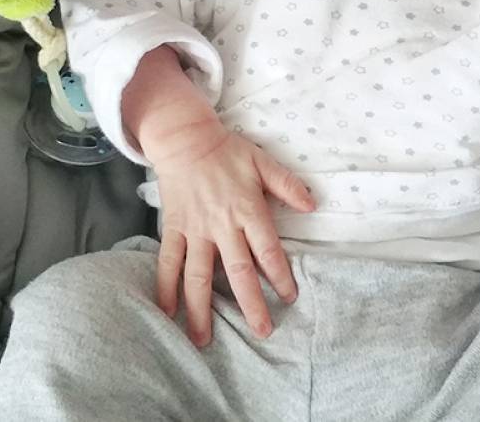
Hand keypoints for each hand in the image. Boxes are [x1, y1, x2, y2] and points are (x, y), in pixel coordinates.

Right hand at [144, 118, 316, 347]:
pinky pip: (169, 262)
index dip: (280, 275)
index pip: (268, 250)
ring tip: (204, 340)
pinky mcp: (174, 229)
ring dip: (201, 309)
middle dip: (250, 304)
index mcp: (247, 209)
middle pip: (237, 271)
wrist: (184, 139)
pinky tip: (167, 312)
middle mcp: (221, 225)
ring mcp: (195, 230)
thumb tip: (313, 206)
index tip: (289, 297)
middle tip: (262, 332)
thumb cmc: (227, 151)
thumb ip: (287, 185)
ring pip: (198, 276)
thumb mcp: (262, 161)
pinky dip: (166, 287)